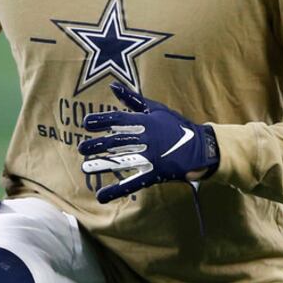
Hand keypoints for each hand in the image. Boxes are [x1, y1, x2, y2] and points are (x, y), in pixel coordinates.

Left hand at [78, 82, 218, 203]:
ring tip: (85, 167)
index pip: (120, 119)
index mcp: (147, 122)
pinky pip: (134, 182)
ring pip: (123, 161)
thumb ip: (133, 100)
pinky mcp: (156, 173)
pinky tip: (102, 196)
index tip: (86, 123)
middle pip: (118, 141)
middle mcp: (147, 138)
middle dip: (98, 144)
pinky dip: (117, 190)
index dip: (102, 121)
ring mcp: (151, 156)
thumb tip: (113, 87)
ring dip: (103, 165)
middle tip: (81, 148)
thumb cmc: (176, 126)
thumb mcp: (156, 109)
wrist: (201, 148)